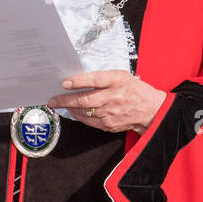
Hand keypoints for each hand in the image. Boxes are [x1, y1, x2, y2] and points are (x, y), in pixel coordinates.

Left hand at [48, 70, 166, 133]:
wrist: (150, 110)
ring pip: (83, 112)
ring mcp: (110, 114)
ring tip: (58, 104)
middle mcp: (114, 97)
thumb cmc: (134, 90)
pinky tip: (73, 111)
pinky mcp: (108, 125)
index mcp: (118, 81)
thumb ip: (102, 78)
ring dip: (69, 108)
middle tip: (52, 99)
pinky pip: (88, 120)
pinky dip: (78, 115)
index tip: (65, 82)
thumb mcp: (121, 76)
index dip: (79, 81)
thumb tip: (77, 80)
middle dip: (65, 100)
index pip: (96, 80)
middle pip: (85, 100)